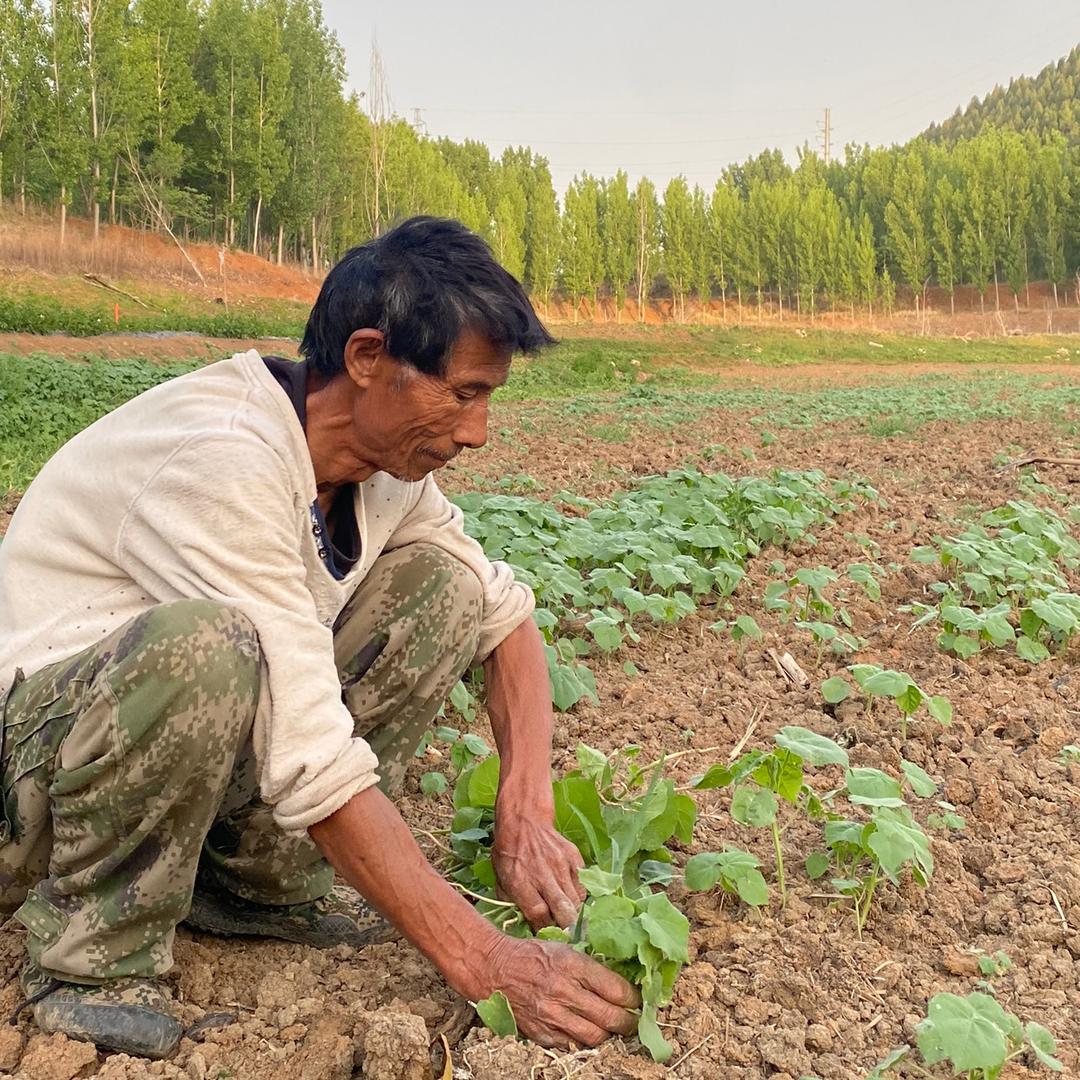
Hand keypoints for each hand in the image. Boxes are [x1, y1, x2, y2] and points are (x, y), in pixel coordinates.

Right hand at [473, 936, 639, 1048]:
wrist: (495, 969)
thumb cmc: (532, 955)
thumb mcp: (564, 949)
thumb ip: (590, 967)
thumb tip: (621, 983)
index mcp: (572, 964)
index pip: (616, 989)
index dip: (633, 998)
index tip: (638, 1000)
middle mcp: (564, 991)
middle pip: (610, 1017)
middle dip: (628, 1022)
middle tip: (633, 1021)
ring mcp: (552, 1015)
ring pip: (595, 1036)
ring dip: (608, 1034)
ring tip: (611, 1028)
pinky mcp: (541, 1033)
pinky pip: (573, 1044)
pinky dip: (583, 1040)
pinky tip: (586, 1030)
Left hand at [492, 809, 585, 930]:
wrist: (524, 821)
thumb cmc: (509, 853)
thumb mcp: (500, 879)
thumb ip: (512, 902)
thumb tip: (526, 924)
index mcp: (520, 882)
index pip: (539, 915)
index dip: (544, 929)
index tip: (544, 933)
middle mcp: (542, 875)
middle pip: (564, 912)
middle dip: (565, 927)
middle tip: (563, 931)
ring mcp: (561, 865)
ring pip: (577, 901)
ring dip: (573, 912)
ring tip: (567, 914)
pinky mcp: (574, 858)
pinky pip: (583, 886)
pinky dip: (578, 895)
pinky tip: (570, 895)